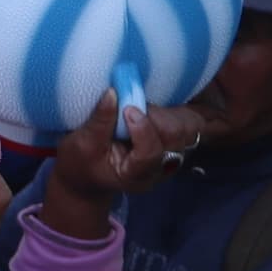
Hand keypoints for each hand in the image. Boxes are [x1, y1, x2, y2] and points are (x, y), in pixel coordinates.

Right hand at [37, 92, 178, 230]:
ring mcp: (172, 157)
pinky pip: (191, 124)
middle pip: (174, 137)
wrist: (87, 178)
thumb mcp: (82, 144)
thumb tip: (112, 92)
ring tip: (143, 108)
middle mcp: (160, 169)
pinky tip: (156, 109)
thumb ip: (100, 120)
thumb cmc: (80, 164)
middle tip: (133, 106)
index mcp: (135, 175)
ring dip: (167, 111)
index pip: (150, 153)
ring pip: (188, 128)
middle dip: (155, 115)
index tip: (128, 109)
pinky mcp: (175, 144)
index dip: (143, 129)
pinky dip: (177, 112)